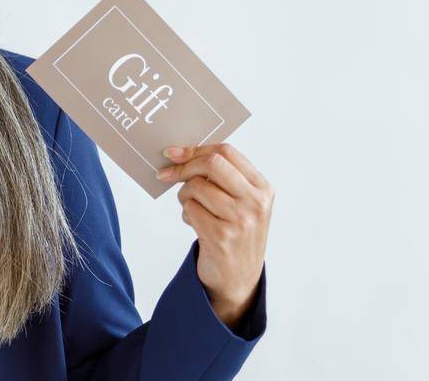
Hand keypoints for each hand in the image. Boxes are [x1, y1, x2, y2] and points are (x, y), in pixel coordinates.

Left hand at [157, 143, 273, 328]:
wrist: (238, 279)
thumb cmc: (234, 234)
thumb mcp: (241, 204)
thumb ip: (223, 178)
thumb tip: (182, 152)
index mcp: (262, 188)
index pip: (226, 152)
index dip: (196, 149)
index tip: (174, 153)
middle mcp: (255, 202)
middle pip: (212, 164)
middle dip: (184, 167)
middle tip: (166, 174)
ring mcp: (240, 220)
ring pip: (196, 187)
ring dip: (184, 196)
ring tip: (192, 208)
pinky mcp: (221, 236)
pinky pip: (189, 210)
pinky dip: (186, 214)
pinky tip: (196, 224)